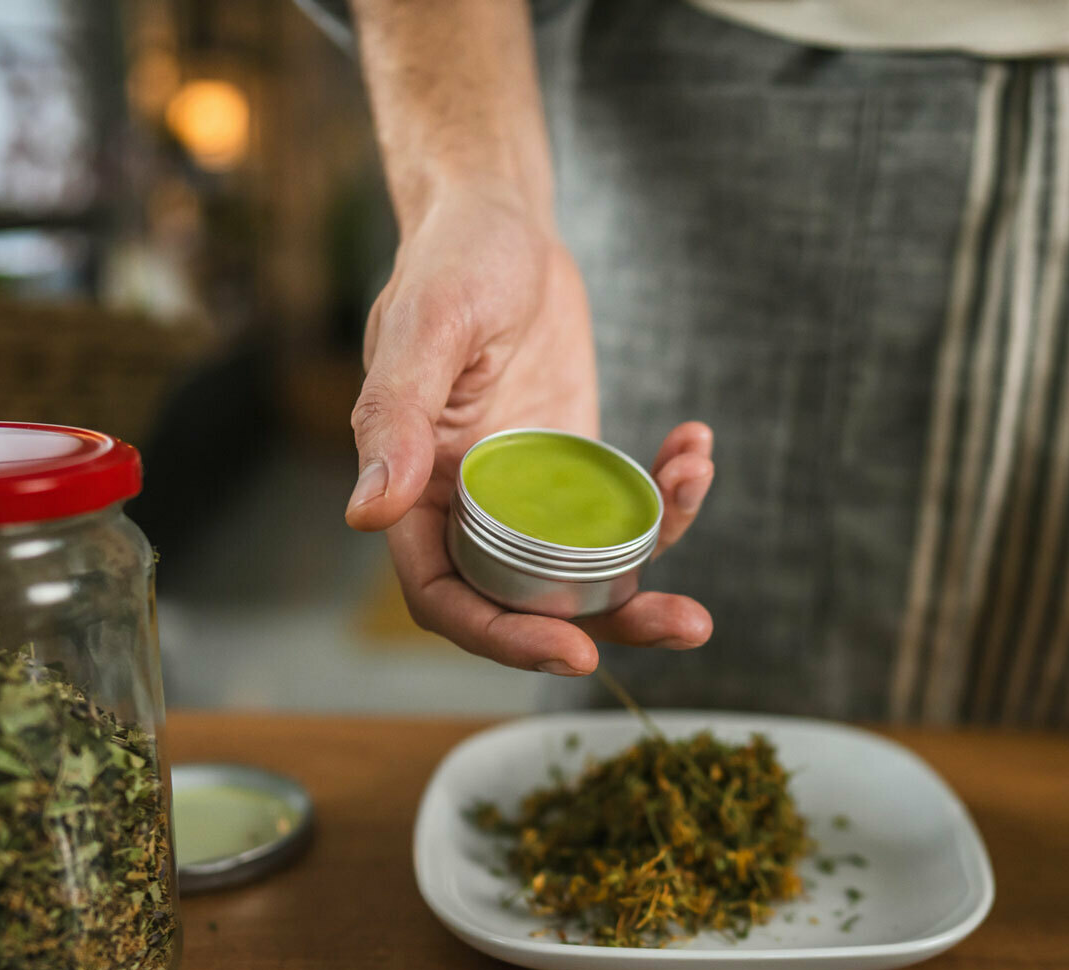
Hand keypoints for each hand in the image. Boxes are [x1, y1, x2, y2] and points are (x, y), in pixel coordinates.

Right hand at [345, 186, 713, 675]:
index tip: (573, 649)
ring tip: (702, 512)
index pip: (448, 597)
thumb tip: (366, 514)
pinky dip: (670, 496)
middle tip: (685, 624)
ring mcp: (531, 495)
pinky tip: (695, 449)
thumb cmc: (450, 260)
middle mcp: (471, 509)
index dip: (504, 637)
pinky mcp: (580, 471)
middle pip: (531, 602)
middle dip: (609, 624)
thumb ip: (395, 419)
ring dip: (656, 570)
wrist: (501, 221)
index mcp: (416, 493)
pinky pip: (627, 513)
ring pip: (590, 572)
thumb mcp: (425, 327)